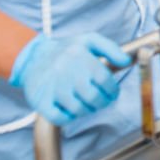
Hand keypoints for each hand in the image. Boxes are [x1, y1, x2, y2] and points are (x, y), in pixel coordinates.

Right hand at [9, 33, 130, 125]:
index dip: (113, 90)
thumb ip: (111, 48)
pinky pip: (60, 118)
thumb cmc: (66, 51)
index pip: (104, 79)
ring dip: (88, 110)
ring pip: (79, 109)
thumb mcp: (89, 41)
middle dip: (103, 102)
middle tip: (102, 100)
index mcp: (79, 56)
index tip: (113, 93)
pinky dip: (69, 117)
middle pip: (94, 97)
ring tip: (87, 103)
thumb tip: (127, 60)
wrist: (32, 59)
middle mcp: (65, 71)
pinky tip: (71, 108)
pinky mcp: (40, 101)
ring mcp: (51, 87)